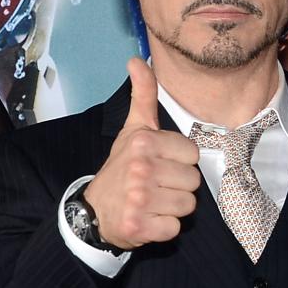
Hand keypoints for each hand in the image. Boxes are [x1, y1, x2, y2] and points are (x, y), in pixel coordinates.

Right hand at [84, 58, 199, 248]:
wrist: (94, 211)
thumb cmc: (122, 167)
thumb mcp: (134, 129)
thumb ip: (144, 94)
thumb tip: (137, 59)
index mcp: (145, 142)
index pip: (193, 155)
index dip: (180, 162)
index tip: (160, 164)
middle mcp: (141, 168)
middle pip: (193, 181)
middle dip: (178, 186)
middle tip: (155, 185)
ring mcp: (139, 198)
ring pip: (187, 205)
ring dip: (172, 208)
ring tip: (153, 202)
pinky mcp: (138, 226)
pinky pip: (174, 228)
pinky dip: (164, 228)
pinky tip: (148, 219)